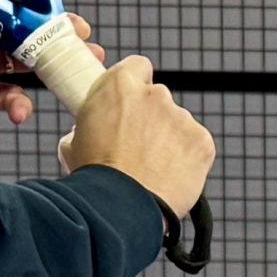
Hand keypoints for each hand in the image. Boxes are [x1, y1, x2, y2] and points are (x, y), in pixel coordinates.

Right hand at [56, 48, 214, 218]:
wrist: (120, 209)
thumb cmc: (94, 179)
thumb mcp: (75, 143)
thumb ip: (88, 126)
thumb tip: (89, 133)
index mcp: (120, 86)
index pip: (138, 66)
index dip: (135, 83)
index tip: (131, 102)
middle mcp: (155, 95)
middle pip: (158, 99)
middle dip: (150, 119)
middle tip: (137, 147)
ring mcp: (182, 118)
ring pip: (178, 125)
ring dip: (168, 141)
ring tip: (151, 170)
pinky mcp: (202, 142)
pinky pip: (196, 146)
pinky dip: (187, 160)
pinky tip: (169, 177)